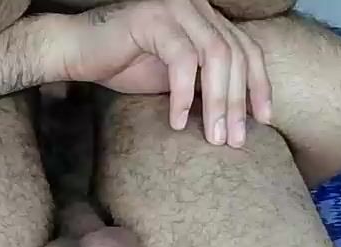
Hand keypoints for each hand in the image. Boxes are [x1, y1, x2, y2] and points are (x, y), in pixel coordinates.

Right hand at [56, 0, 272, 146]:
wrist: (76, 50)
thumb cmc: (123, 63)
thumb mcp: (175, 76)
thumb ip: (205, 83)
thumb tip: (238, 115)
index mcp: (206, 18)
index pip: (246, 49)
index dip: (259, 85)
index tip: (264, 120)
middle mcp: (197, 6)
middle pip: (235, 54)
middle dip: (238, 101)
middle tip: (236, 140)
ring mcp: (176, 7)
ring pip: (215, 56)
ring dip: (218, 101)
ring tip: (214, 137)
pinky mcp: (154, 18)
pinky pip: (182, 59)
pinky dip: (183, 94)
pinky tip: (178, 121)